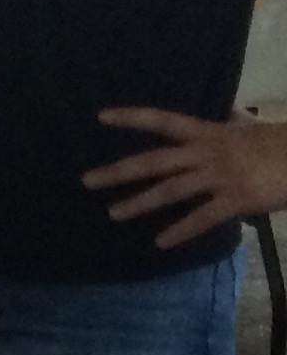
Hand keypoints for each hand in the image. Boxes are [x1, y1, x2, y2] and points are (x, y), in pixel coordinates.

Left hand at [84, 108, 286, 249]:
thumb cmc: (281, 144)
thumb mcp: (251, 128)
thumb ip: (234, 123)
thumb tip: (230, 111)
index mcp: (209, 132)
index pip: (163, 120)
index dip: (133, 117)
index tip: (100, 117)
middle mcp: (208, 152)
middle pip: (155, 161)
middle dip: (119, 171)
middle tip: (86, 181)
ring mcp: (221, 175)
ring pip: (171, 190)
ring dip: (140, 203)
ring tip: (112, 214)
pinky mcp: (238, 198)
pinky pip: (203, 217)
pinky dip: (181, 230)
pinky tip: (160, 242)